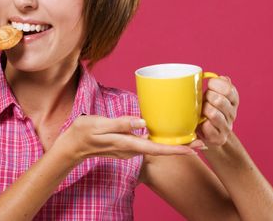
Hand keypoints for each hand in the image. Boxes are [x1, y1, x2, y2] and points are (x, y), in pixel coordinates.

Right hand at [55, 115, 195, 164]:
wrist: (71, 146)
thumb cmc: (83, 133)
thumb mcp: (99, 125)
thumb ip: (120, 124)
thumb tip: (142, 123)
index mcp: (127, 144)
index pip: (157, 149)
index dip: (177, 149)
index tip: (195, 147)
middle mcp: (130, 149)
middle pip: (160, 150)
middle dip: (181, 147)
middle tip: (202, 140)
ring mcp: (128, 148)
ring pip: (154, 148)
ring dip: (171, 144)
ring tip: (188, 134)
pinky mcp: (125, 144)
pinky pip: (146, 144)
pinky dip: (159, 140)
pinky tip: (163, 132)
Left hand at [191, 76, 239, 148]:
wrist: (206, 134)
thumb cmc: (206, 109)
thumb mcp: (212, 94)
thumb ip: (218, 85)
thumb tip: (223, 77)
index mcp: (233, 100)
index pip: (229, 89)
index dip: (215, 84)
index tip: (209, 85)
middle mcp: (232, 113)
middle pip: (219, 100)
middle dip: (207, 97)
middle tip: (203, 99)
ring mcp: (227, 126)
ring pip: (213, 114)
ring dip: (203, 111)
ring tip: (201, 111)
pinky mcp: (219, 138)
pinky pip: (208, 127)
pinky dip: (201, 124)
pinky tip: (201, 123)